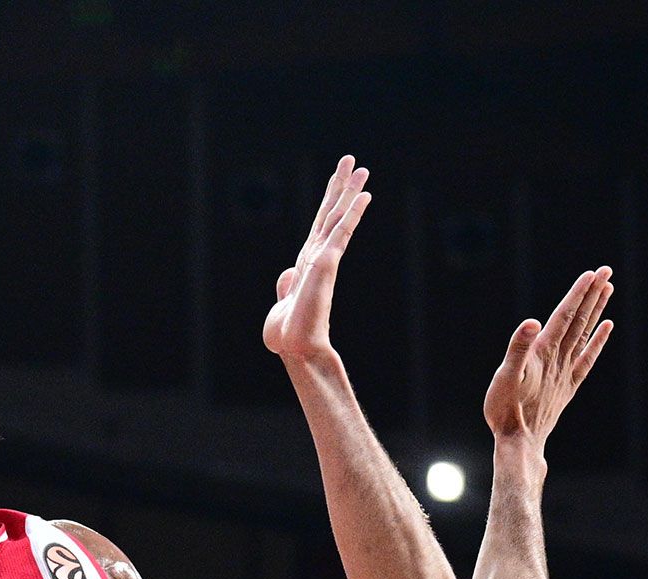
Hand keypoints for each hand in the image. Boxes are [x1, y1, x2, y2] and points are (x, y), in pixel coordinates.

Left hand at [262, 155, 371, 364]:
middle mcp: (318, 256)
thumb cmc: (289, 333)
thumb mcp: (283, 304)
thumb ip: (287, 285)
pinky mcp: (326, 263)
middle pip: (331, 213)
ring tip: (361, 168)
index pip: (320, 224)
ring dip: (349, 191)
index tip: (338, 180)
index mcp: (307, 262)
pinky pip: (341, 232)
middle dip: (342, 187)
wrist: (295, 348)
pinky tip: (364, 196)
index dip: (329, 201)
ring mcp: (324, 258)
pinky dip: (352, 213)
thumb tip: (287, 274)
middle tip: (353, 161)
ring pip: (338, 217)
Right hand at [483, 267, 614, 442]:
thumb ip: (518, 348)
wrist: (520, 441)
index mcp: (543, 352)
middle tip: (606, 271)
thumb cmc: (506, 409)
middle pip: (579, 320)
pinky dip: (598, 340)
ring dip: (596, 310)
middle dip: (592, 294)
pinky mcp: (568, 384)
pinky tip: (606, 327)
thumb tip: (531, 322)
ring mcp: (566, 371)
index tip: (591, 274)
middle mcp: (559, 358)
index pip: (564, 316)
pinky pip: (587, 358)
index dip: (578, 294)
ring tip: (607, 289)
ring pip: (585, 334)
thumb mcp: (505, 376)